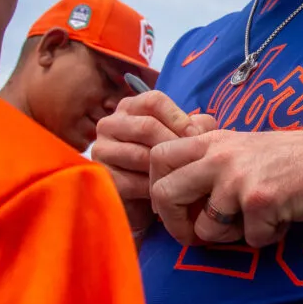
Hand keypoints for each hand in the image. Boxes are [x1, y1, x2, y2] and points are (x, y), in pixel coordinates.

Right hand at [92, 91, 215, 232]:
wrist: (143, 202)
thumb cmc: (163, 165)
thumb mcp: (181, 140)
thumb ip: (195, 126)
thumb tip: (201, 126)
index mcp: (130, 108)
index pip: (153, 101)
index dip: (178, 117)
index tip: (196, 136)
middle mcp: (110, 124)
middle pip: (146, 126)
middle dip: (174, 145)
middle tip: (192, 161)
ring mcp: (100, 149)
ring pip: (139, 155)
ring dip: (164, 170)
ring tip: (180, 179)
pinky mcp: (102, 176)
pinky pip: (131, 181)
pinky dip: (152, 189)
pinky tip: (165, 195)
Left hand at [149, 128, 302, 246]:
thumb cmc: (290, 159)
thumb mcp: (241, 145)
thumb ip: (207, 159)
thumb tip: (170, 187)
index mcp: (211, 140)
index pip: (158, 156)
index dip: (157, 188)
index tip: (174, 208)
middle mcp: (219, 156)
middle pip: (165, 194)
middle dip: (175, 226)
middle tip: (193, 237)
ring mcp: (239, 178)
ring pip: (205, 228)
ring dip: (230, 237)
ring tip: (255, 222)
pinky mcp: (261, 200)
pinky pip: (249, 239)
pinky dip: (267, 238)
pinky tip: (282, 220)